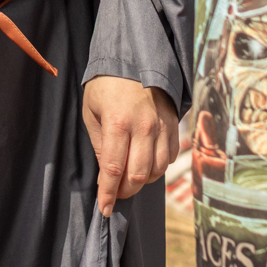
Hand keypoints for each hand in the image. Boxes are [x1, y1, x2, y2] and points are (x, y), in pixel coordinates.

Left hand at [81, 76, 179, 216]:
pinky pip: (170, 157)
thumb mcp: (92, 112)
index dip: (109, 193)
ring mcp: (162, 126)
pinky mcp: (173, 125)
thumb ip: (100, 145)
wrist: (134, 58)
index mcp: (118, 122)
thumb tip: (107, 175)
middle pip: (139, 175)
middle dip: (125, 190)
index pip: (114, 169)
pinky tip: (146, 163)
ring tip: (129, 177)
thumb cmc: (106, 85)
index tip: (104, 208)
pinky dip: (158, 167)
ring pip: (157, 170)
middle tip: (115, 192)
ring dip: (142, 180)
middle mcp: (143, 127)